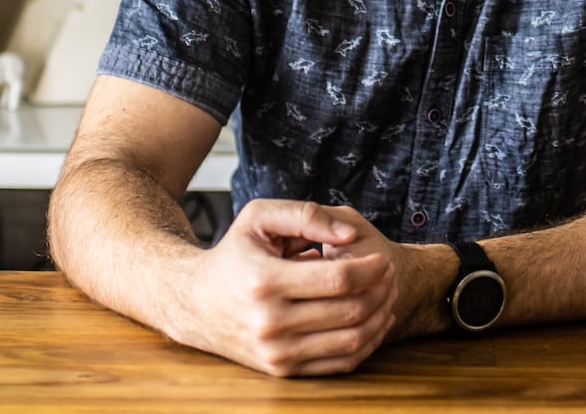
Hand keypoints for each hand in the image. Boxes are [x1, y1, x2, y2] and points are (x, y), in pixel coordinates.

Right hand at [175, 199, 397, 376]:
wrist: (194, 303)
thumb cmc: (233, 254)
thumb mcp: (259, 217)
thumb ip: (306, 215)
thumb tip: (350, 236)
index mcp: (265, 280)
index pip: (338, 279)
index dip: (371, 268)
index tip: (383, 258)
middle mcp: (269, 322)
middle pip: (350, 310)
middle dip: (382, 290)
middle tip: (391, 273)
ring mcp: (276, 352)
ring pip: (351, 340)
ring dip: (380, 316)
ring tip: (388, 294)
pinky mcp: (281, 370)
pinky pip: (340, 363)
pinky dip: (367, 343)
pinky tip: (375, 320)